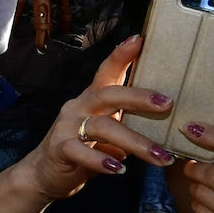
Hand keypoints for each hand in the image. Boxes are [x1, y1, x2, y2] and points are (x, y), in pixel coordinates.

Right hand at [17, 36, 175, 201]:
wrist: (45, 173)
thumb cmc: (85, 151)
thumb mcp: (109, 135)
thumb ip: (129, 127)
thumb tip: (167, 127)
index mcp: (92, 99)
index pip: (107, 72)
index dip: (121, 55)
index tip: (140, 39)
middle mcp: (78, 106)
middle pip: (107, 94)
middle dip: (138, 97)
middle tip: (167, 104)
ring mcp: (66, 126)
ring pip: (102, 126)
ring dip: (135, 142)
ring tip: (161, 157)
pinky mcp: (59, 148)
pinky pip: (80, 151)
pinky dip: (101, 160)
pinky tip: (119, 169)